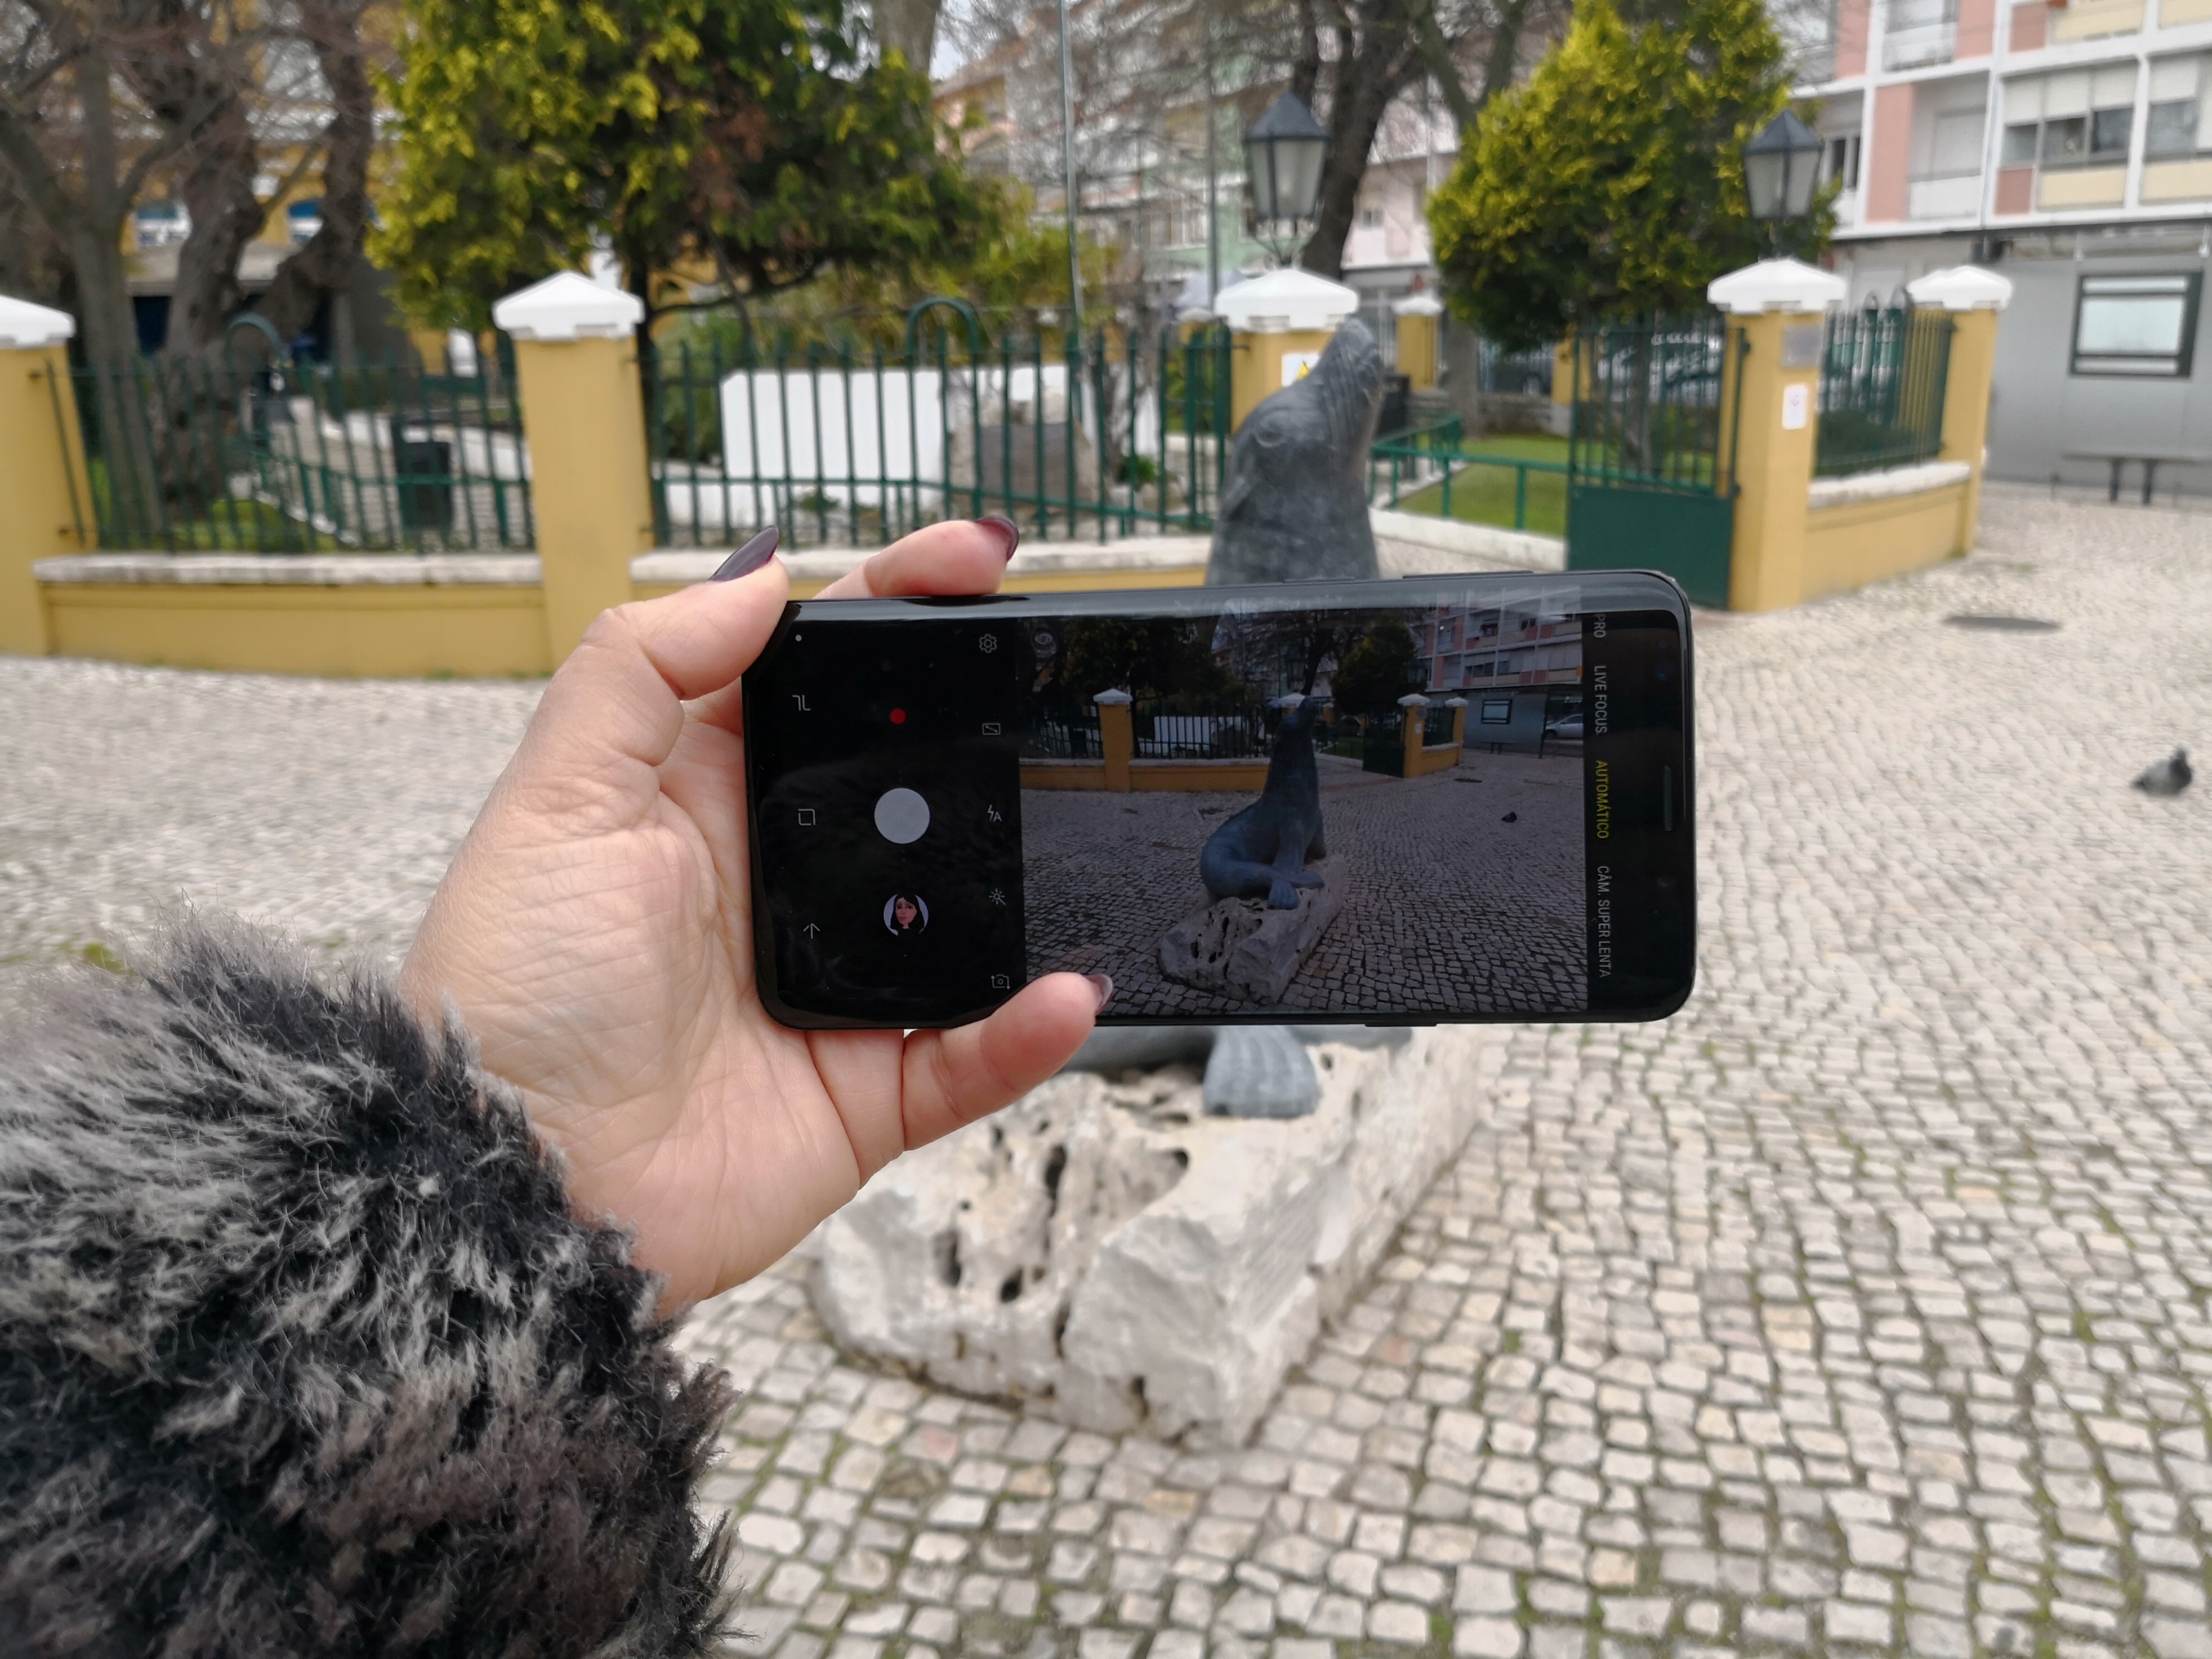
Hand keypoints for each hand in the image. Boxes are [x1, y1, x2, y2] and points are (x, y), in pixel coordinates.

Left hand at [400, 523, 1104, 1306]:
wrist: (513, 1187)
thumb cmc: (510, 993)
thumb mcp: (555, 801)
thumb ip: (646, 671)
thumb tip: (762, 573)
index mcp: (705, 792)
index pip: (821, 674)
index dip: (897, 606)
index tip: (976, 559)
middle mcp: (781, 879)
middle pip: (911, 780)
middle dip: (988, 726)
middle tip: (1058, 677)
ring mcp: (835, 986)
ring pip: (963, 916)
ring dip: (1027, 879)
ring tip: (1083, 823)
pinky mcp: (865, 1091)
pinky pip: (970, 1055)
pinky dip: (1023, 1031)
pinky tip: (1065, 991)